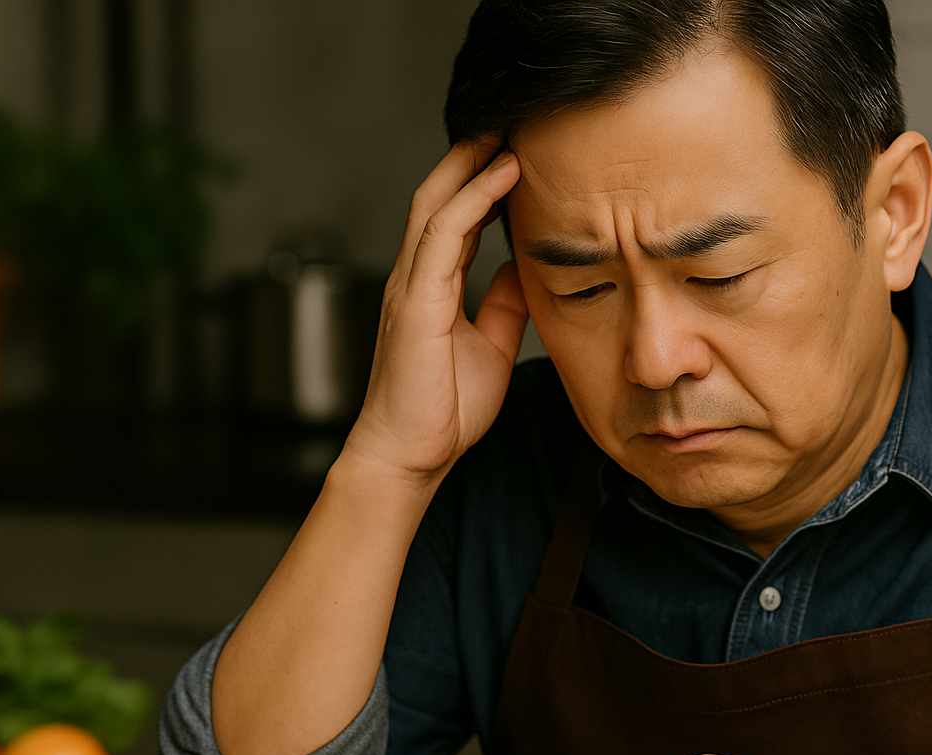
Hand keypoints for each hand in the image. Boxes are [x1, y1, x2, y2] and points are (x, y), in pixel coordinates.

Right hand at [344, 140, 529, 484]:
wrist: (409, 457)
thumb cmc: (443, 411)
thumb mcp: (490, 346)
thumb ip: (501, 305)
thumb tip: (522, 270)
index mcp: (430, 286)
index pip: (455, 217)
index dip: (483, 181)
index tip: (519, 151)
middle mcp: (414, 277)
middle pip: (438, 195)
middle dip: (472, 154)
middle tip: (512, 120)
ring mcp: (410, 286)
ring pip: (436, 203)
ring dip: (472, 162)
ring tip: (510, 129)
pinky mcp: (415, 301)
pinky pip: (443, 234)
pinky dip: (473, 199)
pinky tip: (504, 175)